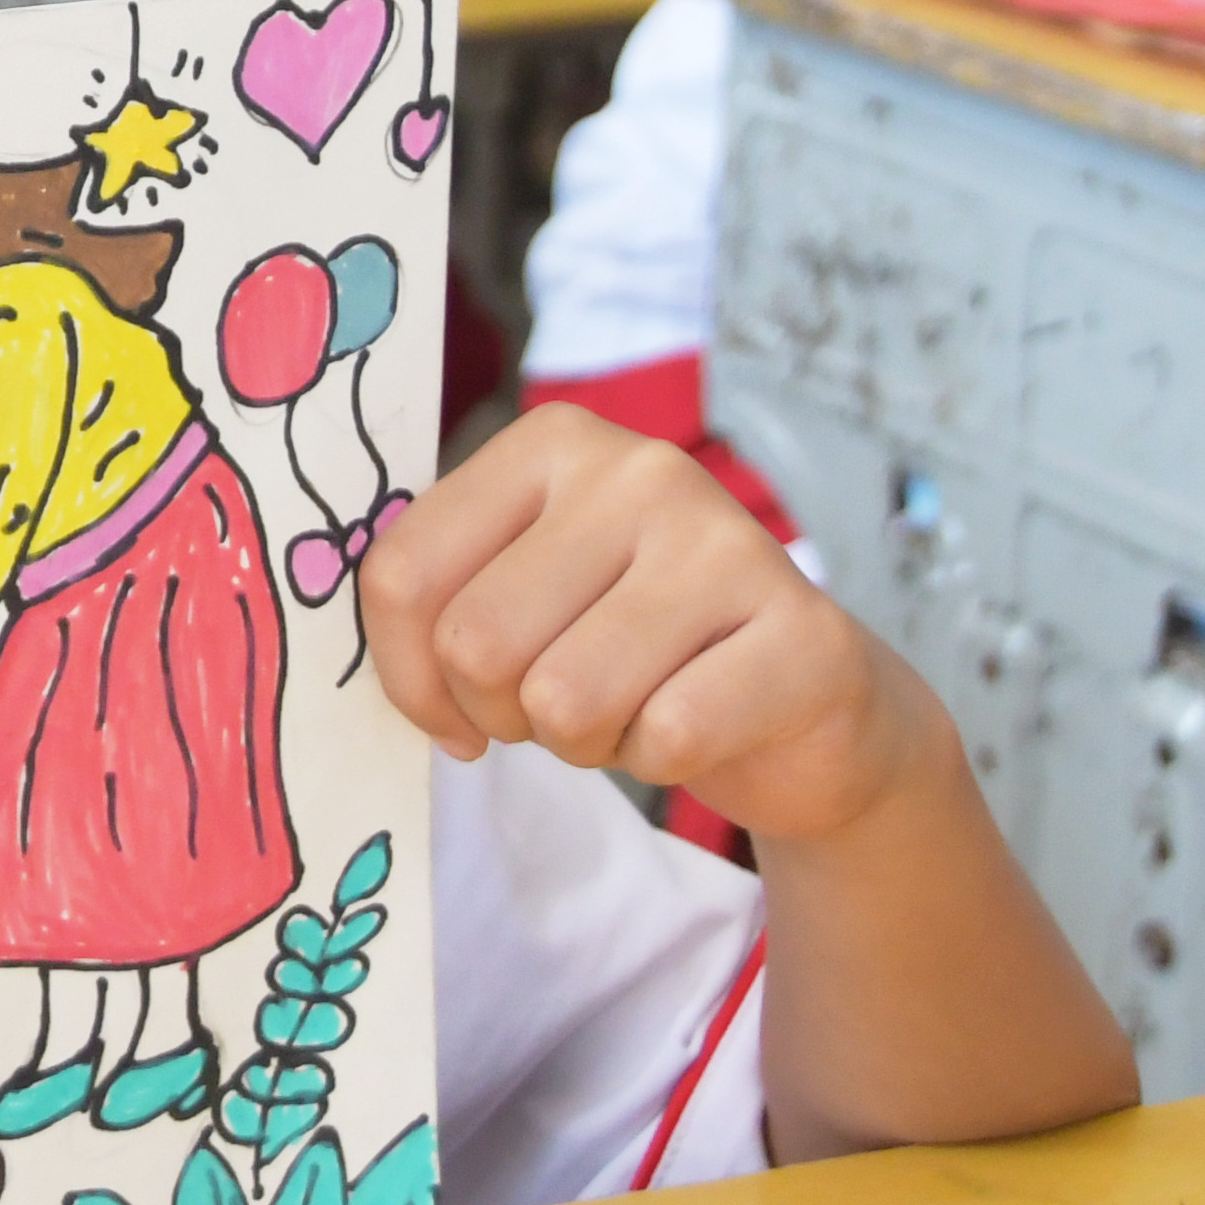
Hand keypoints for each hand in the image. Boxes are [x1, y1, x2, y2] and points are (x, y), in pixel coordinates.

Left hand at [361, 403, 934, 846]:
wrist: (806, 698)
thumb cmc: (632, 646)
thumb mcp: (522, 595)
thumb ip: (440, 603)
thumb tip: (398, 673)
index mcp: (553, 443)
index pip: (404, 573)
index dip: (411, 677)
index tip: (456, 707)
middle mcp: (642, 469)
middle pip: (477, 644)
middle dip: (504, 714)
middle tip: (565, 704)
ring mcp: (729, 543)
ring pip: (564, 701)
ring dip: (584, 743)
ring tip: (635, 705)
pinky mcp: (805, 634)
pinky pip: (667, 737)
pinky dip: (662, 761)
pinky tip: (699, 725)